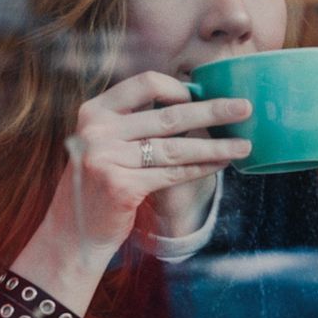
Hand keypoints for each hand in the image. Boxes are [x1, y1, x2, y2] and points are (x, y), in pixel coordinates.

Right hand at [42, 71, 252, 262]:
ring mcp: (106, 158)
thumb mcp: (106, 142)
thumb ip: (136, 121)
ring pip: (176, 148)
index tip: (203, 95)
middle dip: (213, 112)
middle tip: (245, 108)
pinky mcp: (120, 187)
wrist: (72, 233)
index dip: (179, 88)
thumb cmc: (98, 182)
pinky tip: (222, 164)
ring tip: (245, 145)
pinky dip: (202, 168)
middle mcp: (97, 131)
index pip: (145, 83)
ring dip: (216, 145)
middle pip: (169, 115)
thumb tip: (193, 100)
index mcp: (94, 110)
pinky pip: (174, 174)